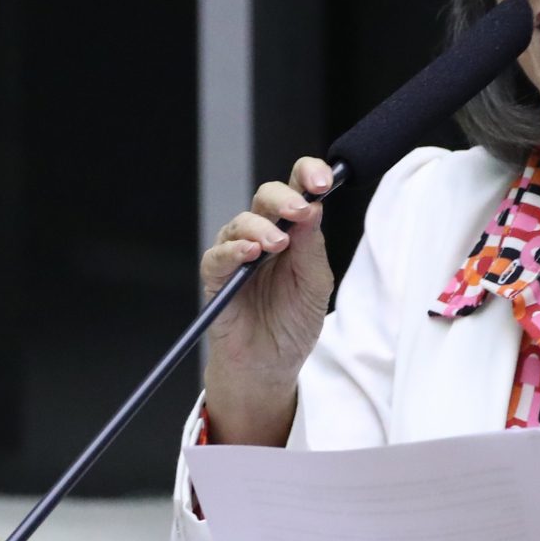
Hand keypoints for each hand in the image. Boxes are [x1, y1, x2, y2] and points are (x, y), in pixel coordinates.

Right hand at [201, 157, 335, 446]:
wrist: (270, 364)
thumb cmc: (292, 323)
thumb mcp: (315, 284)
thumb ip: (312, 246)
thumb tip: (314, 206)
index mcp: (292, 231)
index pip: (297, 190)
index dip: (308, 176)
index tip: (323, 180)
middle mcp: (263, 235)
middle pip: (267, 197)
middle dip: (284, 198)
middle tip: (300, 211)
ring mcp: (237, 254)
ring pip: (241, 222)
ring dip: (260, 228)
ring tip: (276, 244)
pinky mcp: (216, 277)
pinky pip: (218, 256)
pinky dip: (233, 250)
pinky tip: (249, 253)